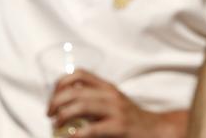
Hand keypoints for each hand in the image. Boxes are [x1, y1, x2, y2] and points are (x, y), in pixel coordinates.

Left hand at [47, 69, 182, 137]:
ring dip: (62, 115)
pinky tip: (71, 136)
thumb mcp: (113, 102)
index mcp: (107, 87)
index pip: (79, 74)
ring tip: (55, 123)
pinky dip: (77, 134)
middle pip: (74, 91)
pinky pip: (93, 129)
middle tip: (49, 114)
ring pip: (81, 105)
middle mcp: (110, 95)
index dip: (61, 84)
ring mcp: (115, 111)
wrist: (156, 130)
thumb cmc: (130, 119)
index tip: (53, 97)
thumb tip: (66, 104)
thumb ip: (94, 99)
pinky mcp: (119, 127)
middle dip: (56, 101)